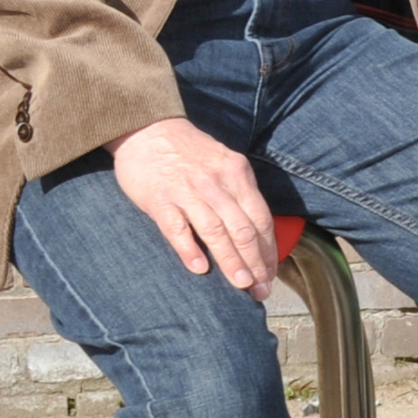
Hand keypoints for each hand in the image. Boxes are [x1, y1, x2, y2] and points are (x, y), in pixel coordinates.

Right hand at [111, 116, 278, 294]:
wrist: (147, 128)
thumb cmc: (188, 151)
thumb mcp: (224, 162)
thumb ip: (240, 193)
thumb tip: (257, 232)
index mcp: (237, 174)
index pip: (261, 219)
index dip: (268, 251)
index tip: (271, 275)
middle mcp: (216, 182)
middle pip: (243, 229)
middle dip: (255, 263)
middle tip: (260, 290)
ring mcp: (187, 190)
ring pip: (216, 232)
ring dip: (231, 261)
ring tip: (241, 285)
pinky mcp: (159, 198)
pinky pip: (177, 228)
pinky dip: (189, 250)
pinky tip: (199, 269)